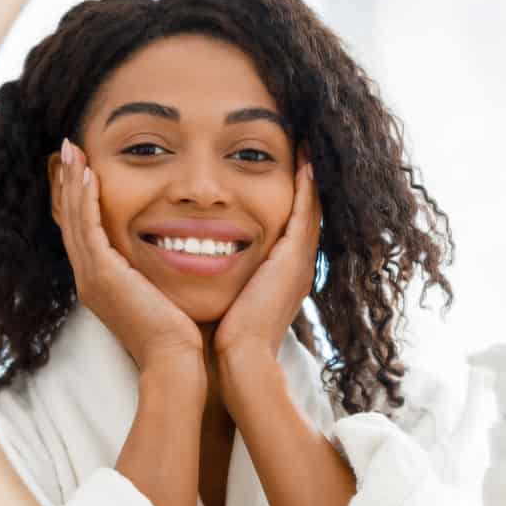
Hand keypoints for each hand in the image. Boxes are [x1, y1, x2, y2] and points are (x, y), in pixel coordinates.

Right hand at [55, 138, 201, 373]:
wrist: (175, 360)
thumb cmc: (179, 334)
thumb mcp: (161, 295)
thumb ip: (156, 273)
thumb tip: (173, 253)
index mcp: (101, 284)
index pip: (84, 232)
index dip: (80, 199)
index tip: (83, 169)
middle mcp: (89, 279)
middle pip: (71, 221)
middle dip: (69, 183)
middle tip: (69, 150)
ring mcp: (91, 278)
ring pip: (75, 220)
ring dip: (73, 182)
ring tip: (73, 150)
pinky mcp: (102, 275)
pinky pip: (88, 228)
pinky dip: (86, 199)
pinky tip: (89, 174)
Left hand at [214, 159, 319, 364]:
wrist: (241, 359)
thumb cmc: (225, 339)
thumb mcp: (226, 302)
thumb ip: (221, 283)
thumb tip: (194, 267)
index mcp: (282, 276)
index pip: (289, 229)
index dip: (290, 200)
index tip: (284, 170)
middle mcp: (296, 266)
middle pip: (306, 215)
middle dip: (305, 183)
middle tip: (303, 149)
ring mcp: (300, 263)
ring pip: (310, 209)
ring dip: (309, 177)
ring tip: (305, 146)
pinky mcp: (294, 259)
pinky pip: (306, 213)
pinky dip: (307, 186)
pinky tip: (304, 160)